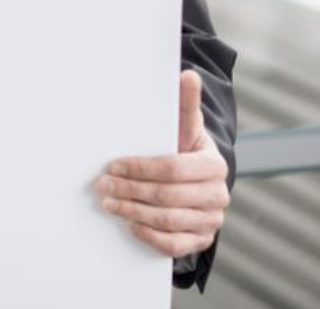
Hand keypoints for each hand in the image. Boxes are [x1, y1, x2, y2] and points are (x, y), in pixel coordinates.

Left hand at [96, 69, 229, 258]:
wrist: (198, 181)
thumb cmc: (184, 149)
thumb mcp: (184, 127)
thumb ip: (184, 104)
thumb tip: (187, 74)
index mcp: (214, 164)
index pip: (173, 167)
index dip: (140, 167)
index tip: (114, 164)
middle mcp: (218, 194)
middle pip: (167, 196)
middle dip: (130, 190)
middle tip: (102, 184)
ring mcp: (211, 220)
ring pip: (168, 220)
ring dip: (133, 211)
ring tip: (108, 202)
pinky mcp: (201, 240)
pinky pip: (174, 245)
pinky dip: (149, 235)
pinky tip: (129, 223)